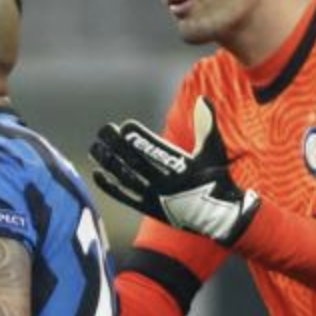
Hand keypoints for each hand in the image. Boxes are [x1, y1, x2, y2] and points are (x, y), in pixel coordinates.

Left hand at [90, 96, 259, 245]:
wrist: (220, 217)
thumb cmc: (216, 179)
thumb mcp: (213, 150)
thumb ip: (206, 125)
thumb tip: (203, 98)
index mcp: (181, 166)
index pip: (154, 149)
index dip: (137, 138)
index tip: (124, 126)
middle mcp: (166, 182)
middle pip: (134, 161)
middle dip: (116, 145)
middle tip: (103, 130)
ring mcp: (155, 197)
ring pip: (126, 177)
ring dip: (108, 161)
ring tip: (95, 147)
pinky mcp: (149, 208)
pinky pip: (125, 196)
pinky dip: (110, 186)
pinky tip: (97, 173)